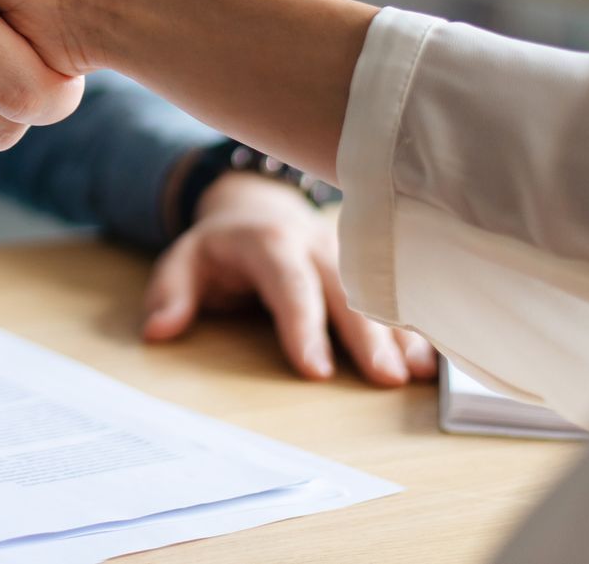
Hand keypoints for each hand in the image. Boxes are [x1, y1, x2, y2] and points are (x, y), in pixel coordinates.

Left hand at [145, 172, 436, 385]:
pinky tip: (430, 361)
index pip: (288, 285)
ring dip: (400, 333)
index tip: (316, 371)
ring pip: (381, 292)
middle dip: (367, 335)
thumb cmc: (223, 249)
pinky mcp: (371, 266)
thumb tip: (158, 330)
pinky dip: (414, 326)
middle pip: (346, 291)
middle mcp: (316, 245)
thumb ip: (170, 292)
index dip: (303, 326)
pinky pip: (396, 294)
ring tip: (416, 373)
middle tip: (385, 379)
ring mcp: (350, 254)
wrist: (260, 210)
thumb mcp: (184, 260)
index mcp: (270, 244)